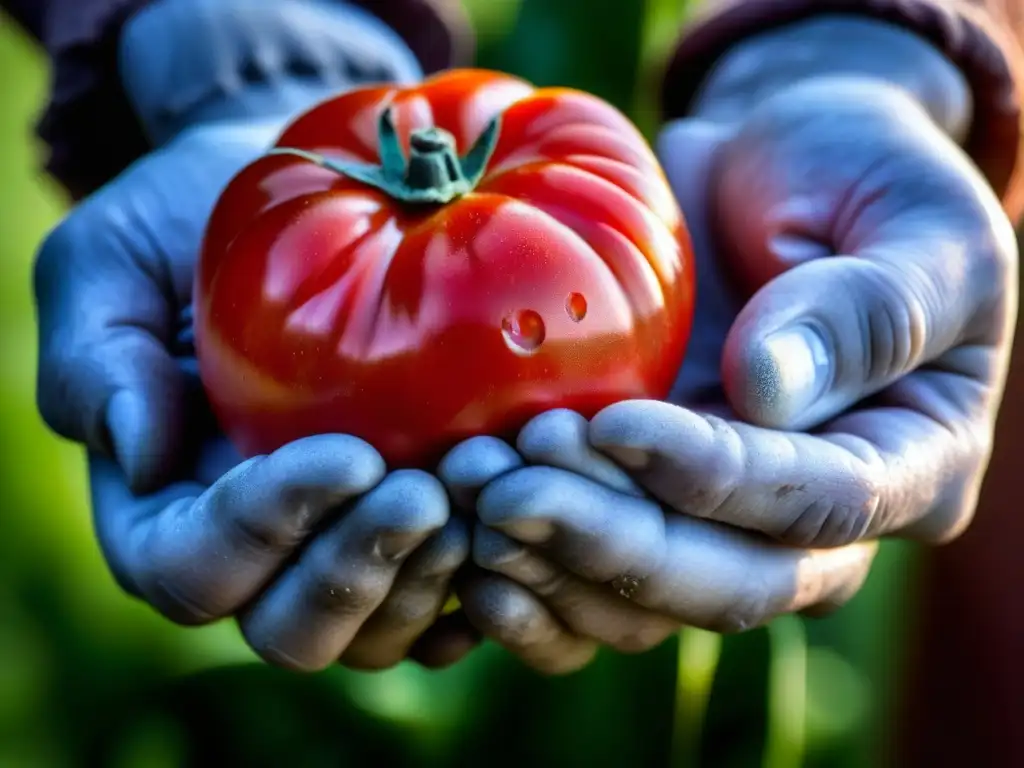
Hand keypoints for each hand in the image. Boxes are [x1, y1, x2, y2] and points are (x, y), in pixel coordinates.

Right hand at [33, 0, 471, 670]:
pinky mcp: (415, 530)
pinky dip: (481, 589)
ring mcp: (339, 546)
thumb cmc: (194, 222)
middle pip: (289, 626)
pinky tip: (514, 542)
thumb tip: (138, 455)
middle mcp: (257, 549)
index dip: (264, 527)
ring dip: (426, 583)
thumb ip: (96, 356)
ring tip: (482, 498)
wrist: (302, 194)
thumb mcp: (112, 257)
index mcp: (168, 506)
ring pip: (372, 634)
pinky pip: (445, 604)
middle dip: (355, 569)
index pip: (192, 565)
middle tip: (425, 491)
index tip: (346, 453)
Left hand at [438, 23, 1017, 671]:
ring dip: (547, 561)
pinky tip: (458, 548)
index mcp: (910, 466)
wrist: (776, 172)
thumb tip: (769, 392)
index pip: (817, 503)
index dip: (716, 478)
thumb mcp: (914, 224)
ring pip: (641, 604)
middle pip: (720, 582)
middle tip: (501, 485)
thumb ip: (865, 309)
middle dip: (607, 542)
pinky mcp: (640, 504)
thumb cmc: (861, 180)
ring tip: (464, 487)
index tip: (616, 426)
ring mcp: (718, 522)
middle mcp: (813, 525)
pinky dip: (524, 582)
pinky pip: (586, 586)